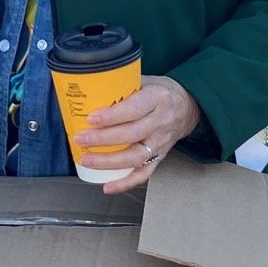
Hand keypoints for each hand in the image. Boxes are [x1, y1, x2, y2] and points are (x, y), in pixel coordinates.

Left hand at [75, 75, 200, 194]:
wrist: (187, 108)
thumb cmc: (161, 93)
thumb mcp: (146, 80)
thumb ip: (123, 83)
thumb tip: (91, 85)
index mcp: (158, 98)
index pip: (134, 109)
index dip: (111, 116)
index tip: (91, 118)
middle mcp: (161, 122)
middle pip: (131, 135)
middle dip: (102, 139)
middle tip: (81, 138)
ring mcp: (161, 143)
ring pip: (135, 157)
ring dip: (109, 161)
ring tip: (87, 159)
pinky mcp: (160, 158)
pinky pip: (143, 174)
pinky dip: (125, 183)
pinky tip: (108, 186)